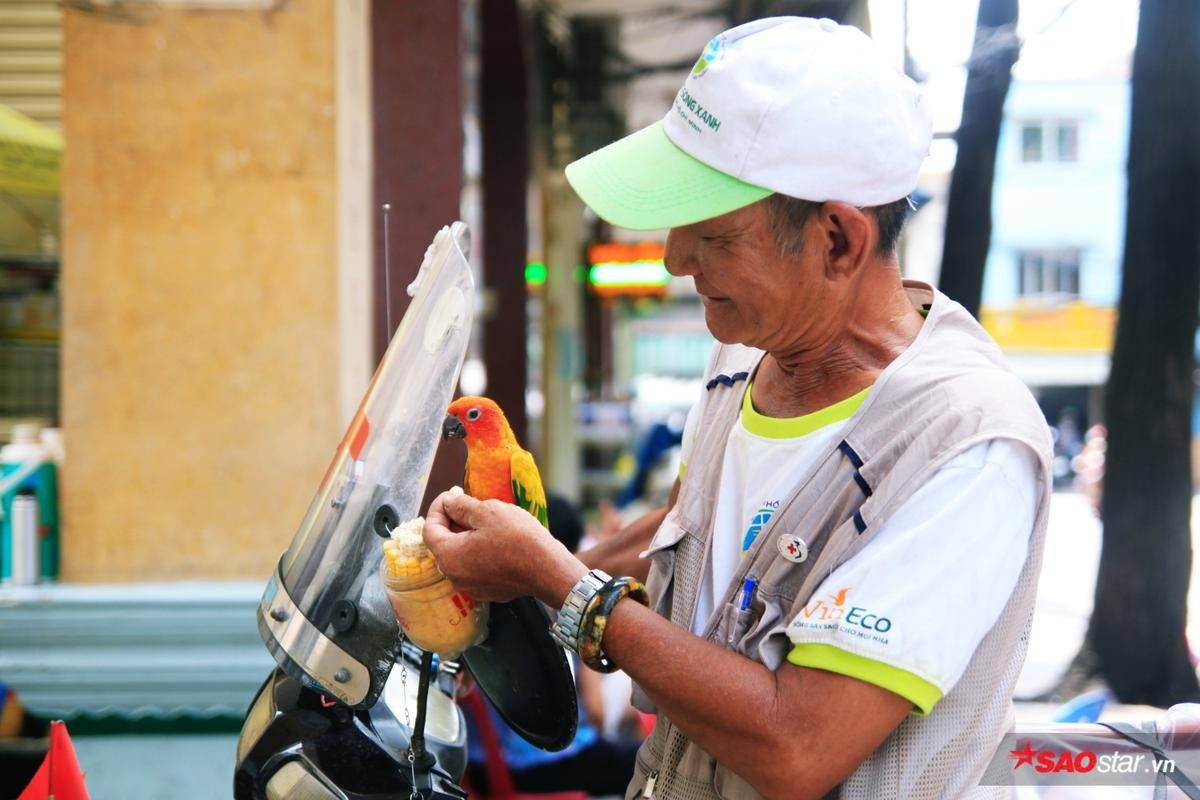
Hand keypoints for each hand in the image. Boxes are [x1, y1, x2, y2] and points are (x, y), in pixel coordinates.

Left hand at [422, 491, 587, 604]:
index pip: (429, 529)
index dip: (437, 508)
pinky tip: (497, 541)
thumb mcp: (487, 511)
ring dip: (467, 537)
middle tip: (468, 504)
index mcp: (448, 556)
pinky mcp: (489, 591)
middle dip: (453, 522)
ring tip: (485, 521)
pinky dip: (480, 552)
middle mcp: (454, 576)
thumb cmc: (518, 539)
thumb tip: (448, 502)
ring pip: (461, 556)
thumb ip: (461, 506)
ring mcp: (472, 587)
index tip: (450, 495)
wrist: (548, 570)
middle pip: (444, 544)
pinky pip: (476, 568)